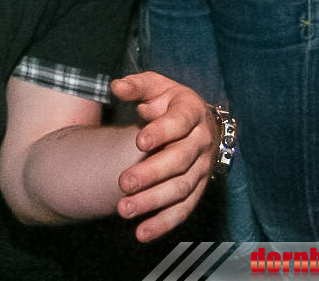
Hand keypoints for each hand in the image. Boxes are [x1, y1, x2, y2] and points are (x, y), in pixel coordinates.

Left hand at [110, 73, 216, 241]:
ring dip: (154, 202)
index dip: (162, 132)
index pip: (179, 123)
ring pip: (181, 189)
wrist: (194, 119)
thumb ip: (135, 86)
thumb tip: (116, 86)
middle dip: (151, 173)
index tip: (139, 141)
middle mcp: (202, 142)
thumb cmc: (167, 100)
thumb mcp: (153, 85)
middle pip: (179, 161)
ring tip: (124, 210)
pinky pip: (184, 209)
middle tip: (123, 183)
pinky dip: (164, 223)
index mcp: (192, 112)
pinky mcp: (197, 188)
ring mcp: (202, 168)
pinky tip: (142, 233)